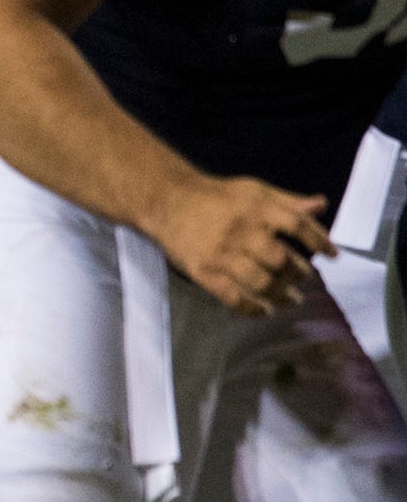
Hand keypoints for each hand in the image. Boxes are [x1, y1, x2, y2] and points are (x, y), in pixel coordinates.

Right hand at [151, 176, 332, 314]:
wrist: (168, 201)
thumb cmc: (216, 196)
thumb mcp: (254, 190)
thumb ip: (287, 201)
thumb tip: (320, 205)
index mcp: (258, 209)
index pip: (298, 226)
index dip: (319, 241)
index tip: (333, 255)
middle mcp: (243, 233)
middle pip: (281, 260)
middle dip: (298, 273)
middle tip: (303, 278)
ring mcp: (222, 255)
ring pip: (260, 283)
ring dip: (281, 295)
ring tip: (291, 299)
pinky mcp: (204, 272)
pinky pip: (232, 297)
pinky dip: (251, 309)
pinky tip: (263, 311)